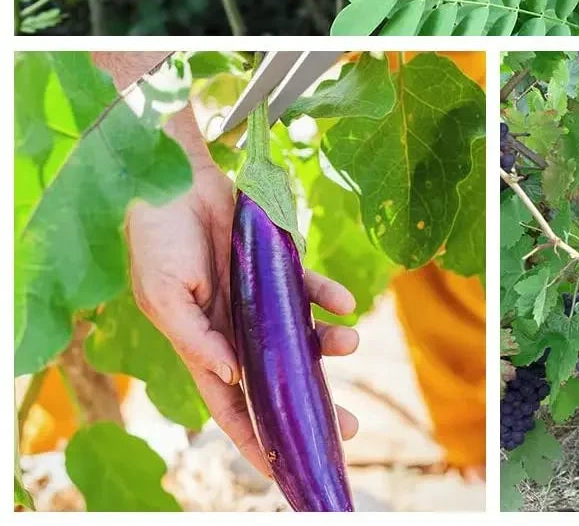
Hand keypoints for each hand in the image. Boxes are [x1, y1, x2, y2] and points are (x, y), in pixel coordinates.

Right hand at [125, 114, 359, 476]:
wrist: (173, 179)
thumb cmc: (158, 241)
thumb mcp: (165, 296)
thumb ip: (196, 338)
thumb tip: (232, 375)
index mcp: (203, 346)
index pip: (233, 406)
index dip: (255, 439)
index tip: (285, 469)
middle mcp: (236, 328)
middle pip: (278, 378)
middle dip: (312, 405)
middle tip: (351, 428)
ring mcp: (259, 297)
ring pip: (301, 334)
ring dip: (329, 343)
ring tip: (351, 342)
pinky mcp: (276, 263)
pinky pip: (309, 286)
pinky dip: (329, 295)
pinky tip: (347, 303)